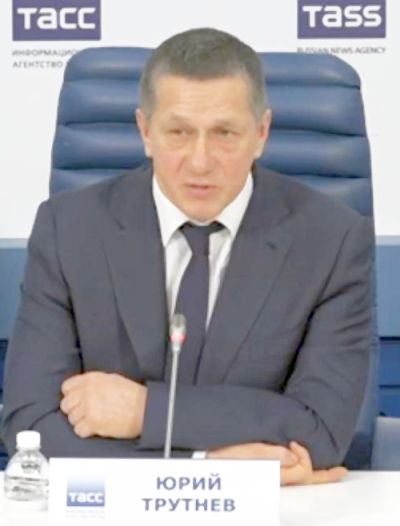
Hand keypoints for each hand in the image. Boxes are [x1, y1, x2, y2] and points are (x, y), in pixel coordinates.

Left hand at [60, 372, 146, 438]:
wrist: (144, 408)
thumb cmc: (132, 395)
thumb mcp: (111, 379)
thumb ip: (93, 383)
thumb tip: (81, 390)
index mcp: (92, 379)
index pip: (66, 387)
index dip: (71, 395)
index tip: (76, 400)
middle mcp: (87, 392)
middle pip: (66, 404)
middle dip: (74, 410)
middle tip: (84, 413)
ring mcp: (89, 407)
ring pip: (71, 419)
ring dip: (81, 421)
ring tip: (93, 420)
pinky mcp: (93, 422)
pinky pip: (78, 430)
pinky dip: (86, 431)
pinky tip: (96, 427)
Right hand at [207, 441, 346, 485]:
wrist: (205, 459)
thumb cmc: (224, 455)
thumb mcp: (249, 451)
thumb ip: (274, 453)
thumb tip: (296, 453)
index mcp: (275, 474)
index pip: (304, 471)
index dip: (308, 458)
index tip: (297, 443)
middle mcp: (276, 478)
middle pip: (306, 479)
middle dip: (322, 475)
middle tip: (340, 472)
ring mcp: (271, 477)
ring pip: (298, 477)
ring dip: (311, 472)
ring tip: (327, 470)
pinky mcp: (264, 472)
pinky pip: (287, 473)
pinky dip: (298, 470)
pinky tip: (300, 464)